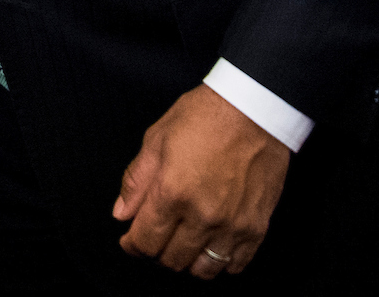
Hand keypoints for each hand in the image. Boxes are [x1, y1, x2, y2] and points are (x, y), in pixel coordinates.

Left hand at [113, 85, 291, 278]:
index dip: (132, 245)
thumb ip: (136, 181)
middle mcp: (202, 215)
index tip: (130, 240)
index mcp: (172, 193)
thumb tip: (122, 213)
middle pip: (171, 259)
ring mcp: (232, 225)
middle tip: (156, 236)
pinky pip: (236, 264)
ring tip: (183, 243)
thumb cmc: (205, 117)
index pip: (144, 242)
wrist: (254, 109)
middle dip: (157, 252)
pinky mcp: (257, 226)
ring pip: (204, 270)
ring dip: (188, 261)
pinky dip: (221, 263)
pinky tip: (212, 247)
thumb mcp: (156, 139)